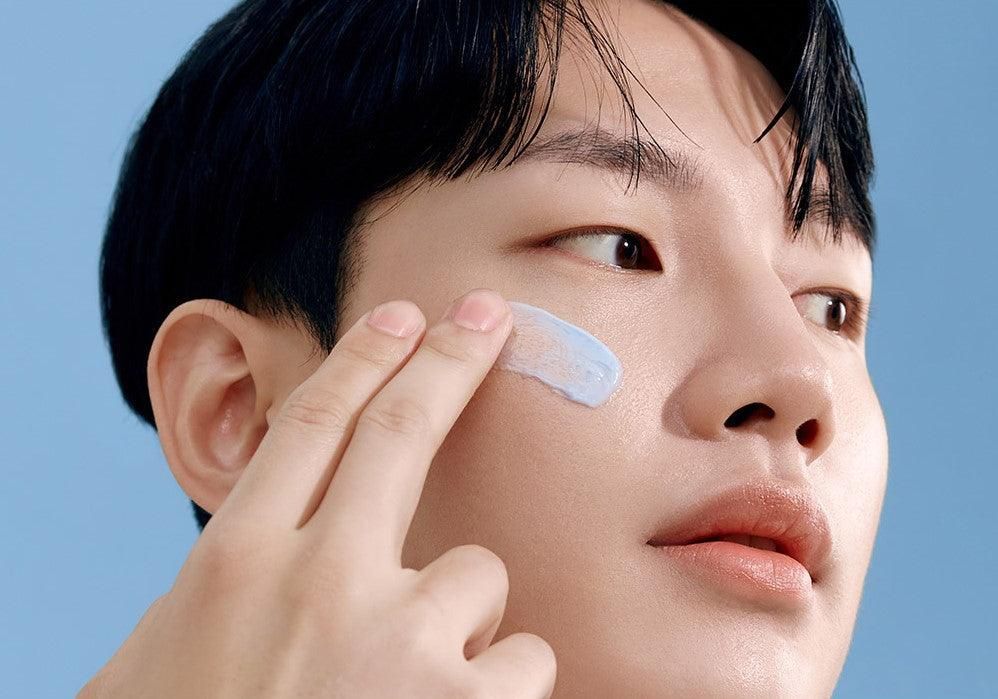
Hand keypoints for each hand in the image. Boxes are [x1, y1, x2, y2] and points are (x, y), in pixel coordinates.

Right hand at [79, 288, 556, 697]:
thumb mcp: (163, 662)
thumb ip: (218, 594)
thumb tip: (259, 545)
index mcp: (235, 565)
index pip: (310, 425)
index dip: (362, 358)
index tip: (402, 316)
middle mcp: (317, 582)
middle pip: (399, 432)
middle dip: (448, 361)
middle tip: (485, 318)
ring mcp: (397, 639)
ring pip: (477, 575)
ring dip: (461, 618)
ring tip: (410, 688)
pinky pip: (520, 656)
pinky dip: (498, 681)